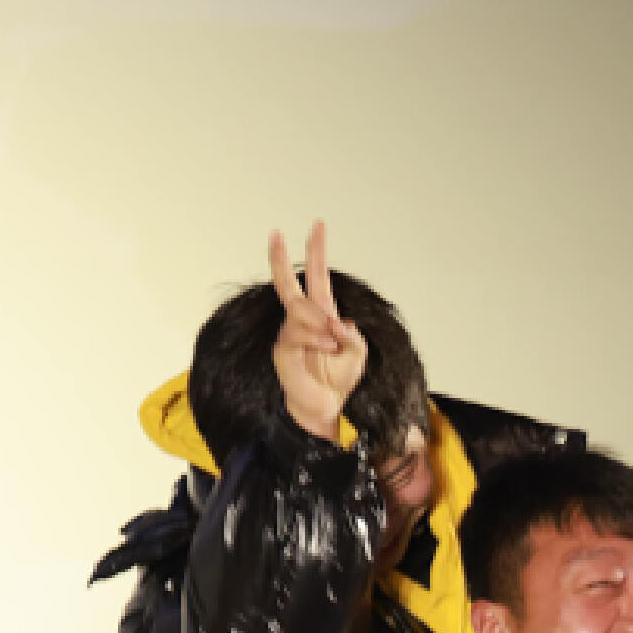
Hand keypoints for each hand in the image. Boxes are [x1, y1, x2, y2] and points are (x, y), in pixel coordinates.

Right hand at [269, 221, 367, 439]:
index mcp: (323, 315)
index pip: (318, 278)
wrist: (324, 406)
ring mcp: (290, 333)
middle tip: (275, 233)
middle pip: (289, 284)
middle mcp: (303, 320)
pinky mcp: (283, 348)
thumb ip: (352, 335)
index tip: (318, 226)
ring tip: (332, 342)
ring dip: (319, 323)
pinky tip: (326, 347)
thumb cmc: (339, 380)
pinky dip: (314, 337)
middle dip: (281, 259)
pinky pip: (296, 333)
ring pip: (300, 311)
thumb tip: (336, 321)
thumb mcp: (358, 354)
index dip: (317, 252)